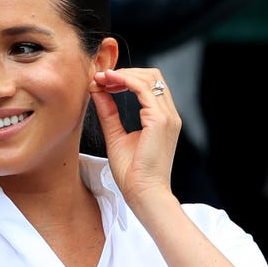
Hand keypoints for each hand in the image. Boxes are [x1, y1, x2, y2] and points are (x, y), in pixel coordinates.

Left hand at [91, 68, 180, 210]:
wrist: (144, 194)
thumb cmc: (133, 174)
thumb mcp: (116, 137)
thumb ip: (109, 113)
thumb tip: (98, 93)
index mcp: (162, 119)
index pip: (149, 85)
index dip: (127, 77)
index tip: (104, 81)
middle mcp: (169, 115)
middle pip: (152, 76)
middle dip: (126, 72)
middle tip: (102, 77)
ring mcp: (167, 117)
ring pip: (149, 78)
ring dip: (123, 74)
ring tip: (102, 78)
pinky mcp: (160, 121)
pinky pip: (143, 89)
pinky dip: (125, 81)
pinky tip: (108, 84)